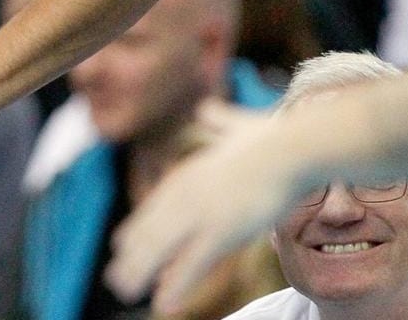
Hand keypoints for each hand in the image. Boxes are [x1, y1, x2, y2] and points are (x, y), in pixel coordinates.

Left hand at [106, 113, 295, 312]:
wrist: (292, 148)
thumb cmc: (273, 139)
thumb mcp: (236, 127)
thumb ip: (219, 120)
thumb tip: (207, 108)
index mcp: (189, 176)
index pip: (154, 208)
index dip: (138, 229)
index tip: (121, 245)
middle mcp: (186, 196)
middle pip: (151, 232)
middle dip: (132, 257)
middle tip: (115, 279)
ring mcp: (201, 215)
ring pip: (161, 250)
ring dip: (140, 273)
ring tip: (124, 292)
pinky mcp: (222, 233)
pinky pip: (191, 266)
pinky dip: (175, 286)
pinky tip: (161, 305)